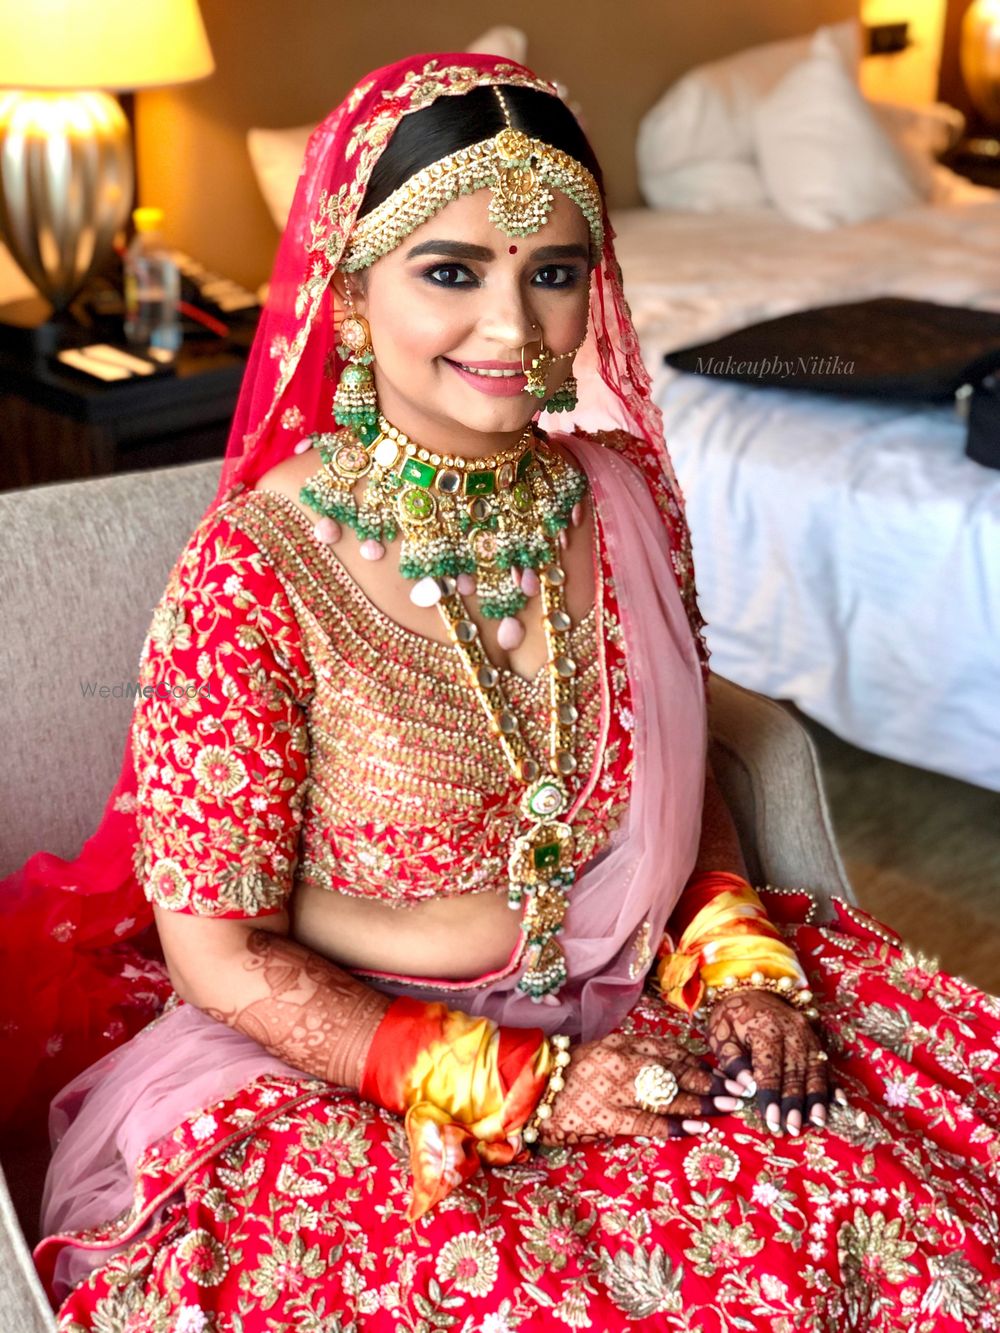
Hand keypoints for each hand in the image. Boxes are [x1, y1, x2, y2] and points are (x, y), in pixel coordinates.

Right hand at [540, 1030, 745, 1145]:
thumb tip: (675, 1066)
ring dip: (699, 1102)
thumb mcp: (604, 1051)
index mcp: (623, 1043)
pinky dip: (671, 1125)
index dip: (701, 1062)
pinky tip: (693, 1129)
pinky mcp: (605, 1116)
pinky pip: (644, 1120)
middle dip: (709, 1081)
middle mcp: (623, 1062)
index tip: (726, 1072)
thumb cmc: (570, 1072)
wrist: (530, 1087)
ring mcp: (615, 1089)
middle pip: (675, 1070)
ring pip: (666, 1094)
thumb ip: (635, 1055)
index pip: (670, 1050)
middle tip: (737, 1091)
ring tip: (724, 1109)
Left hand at [706, 988, 830, 1135]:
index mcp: (765, 1030)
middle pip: (795, 1073)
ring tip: (817, 1122)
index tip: (771, 1121)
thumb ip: (733, 1063)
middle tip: (793, 1129)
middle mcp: (792, 1032)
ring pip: (814, 1071)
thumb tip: (747, 1090)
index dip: (771, 1097)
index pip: (769, 1070)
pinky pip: (825, 1064)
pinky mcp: (814, 1040)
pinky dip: (832, 1084)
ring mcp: (807, 1035)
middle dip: (794, 1104)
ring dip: (816, 1099)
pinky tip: (839, 1103)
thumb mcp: (721, 1036)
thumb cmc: (731, 1018)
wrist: (749, 990)